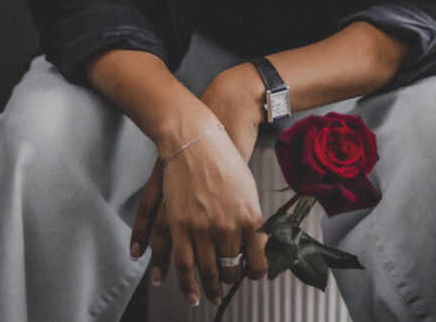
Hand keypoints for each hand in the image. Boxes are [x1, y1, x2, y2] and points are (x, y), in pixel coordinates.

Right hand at [130, 126, 268, 305]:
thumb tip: (253, 243)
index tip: (250, 275)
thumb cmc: (224, 159)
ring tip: (206, 298)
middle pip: (229, 270)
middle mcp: (227, 226)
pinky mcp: (178, 223)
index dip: (254, 274)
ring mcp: (202, 227)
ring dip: (205, 289)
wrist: (196, 138)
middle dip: (227, 282)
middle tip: (224, 289)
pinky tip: (187, 290)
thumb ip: (250, 218)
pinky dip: (183, 280)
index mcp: (250, 218)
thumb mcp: (248, 189)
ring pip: (205, 271)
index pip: (257, 262)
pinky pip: (181, 261)